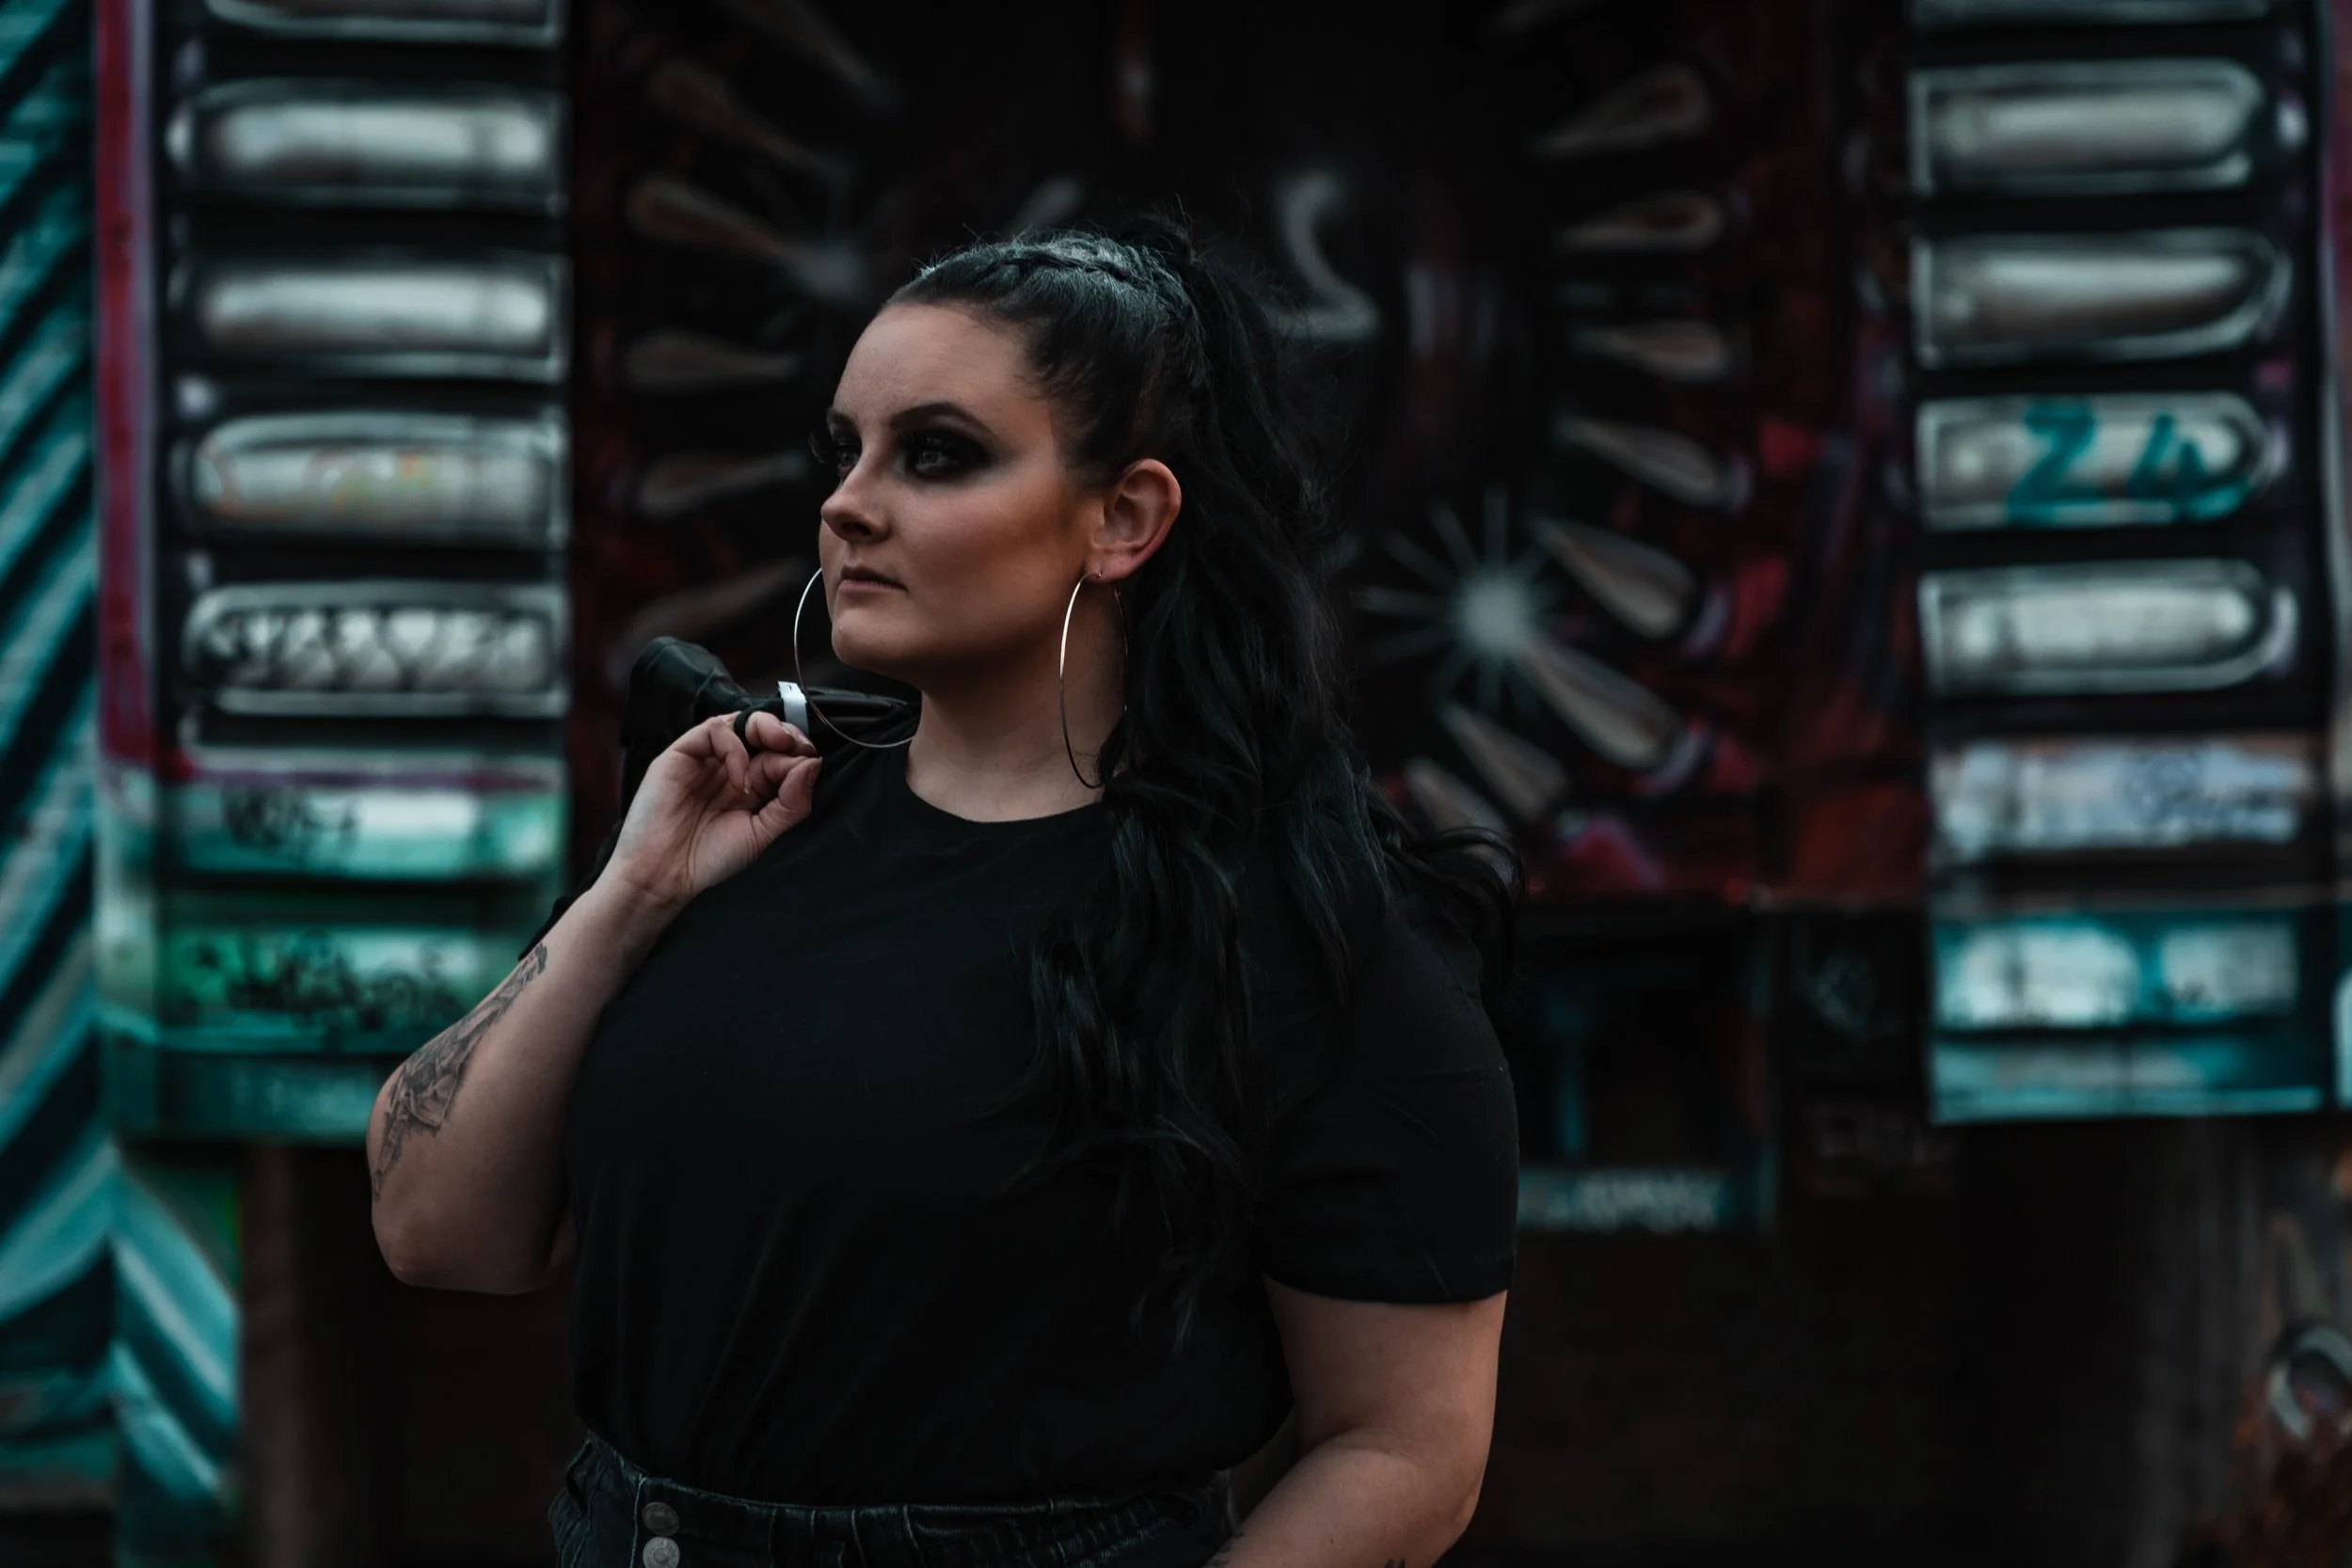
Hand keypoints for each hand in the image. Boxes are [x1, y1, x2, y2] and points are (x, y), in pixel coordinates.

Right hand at [604, 711, 820, 912]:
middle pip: (763, 731)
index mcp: (752, 785)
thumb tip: (813, 763)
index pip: (781, 755)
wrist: (663, 874)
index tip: (812, 762)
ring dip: (767, 729)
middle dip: (788, 733)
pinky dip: (735, 749)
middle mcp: (730, 767)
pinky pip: (713, 731)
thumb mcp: (762, 834)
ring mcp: (706, 758)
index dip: (799, 754)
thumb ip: (791, 802)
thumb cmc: (710, 858)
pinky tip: (740, 781)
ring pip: (739, 722)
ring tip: (781, 747)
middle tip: (801, 747)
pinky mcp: (682, 753)